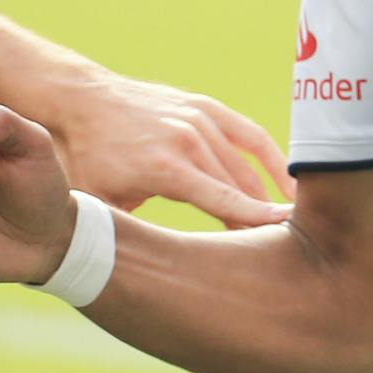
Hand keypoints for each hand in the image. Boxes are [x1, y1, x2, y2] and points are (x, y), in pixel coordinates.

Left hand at [39, 68, 291, 227]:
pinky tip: (289, 177)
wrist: (83, 101)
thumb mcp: (101, 205)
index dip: (253, 218)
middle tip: (280, 245)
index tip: (281, 234)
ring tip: (289, 219)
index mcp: (165, 168)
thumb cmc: (88, 159)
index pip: (222, 198)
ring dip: (267, 192)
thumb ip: (132, 233)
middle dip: (259, 216)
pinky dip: (272, 157)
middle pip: (240, 185)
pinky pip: (250, 135)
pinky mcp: (208, 108)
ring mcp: (201, 120)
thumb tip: (148, 270)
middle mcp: (190, 141)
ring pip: (248, 163)